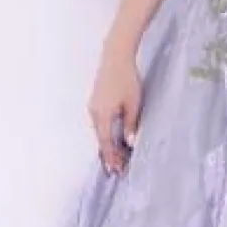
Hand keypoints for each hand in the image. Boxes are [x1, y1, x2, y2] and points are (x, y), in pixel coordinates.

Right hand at [87, 40, 142, 174]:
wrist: (115, 56)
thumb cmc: (126, 78)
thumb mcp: (133, 103)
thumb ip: (130, 124)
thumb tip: (130, 142)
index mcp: (102, 115)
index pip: (106, 142)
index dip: (111, 157)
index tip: (115, 170)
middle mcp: (94, 112)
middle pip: (101, 138)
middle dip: (108, 154)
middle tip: (116, 169)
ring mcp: (93, 106)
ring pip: (99, 130)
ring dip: (107, 144)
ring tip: (116, 157)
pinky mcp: (96, 100)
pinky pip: (99, 122)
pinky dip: (105, 132)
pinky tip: (112, 137)